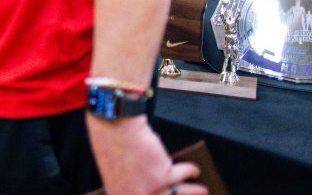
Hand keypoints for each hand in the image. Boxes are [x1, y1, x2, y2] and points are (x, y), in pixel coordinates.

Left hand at [87, 115, 205, 194]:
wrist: (113, 124)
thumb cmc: (110, 142)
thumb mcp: (116, 170)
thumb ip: (133, 183)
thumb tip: (161, 187)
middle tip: (197, 194)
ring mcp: (151, 189)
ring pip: (182, 193)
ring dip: (195, 191)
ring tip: (203, 190)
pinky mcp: (163, 175)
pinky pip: (184, 174)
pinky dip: (192, 170)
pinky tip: (195, 169)